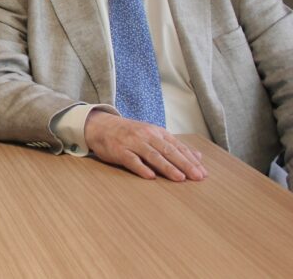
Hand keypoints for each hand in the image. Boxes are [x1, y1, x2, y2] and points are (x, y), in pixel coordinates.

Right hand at [84, 110, 206, 181]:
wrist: (100, 126)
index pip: (177, 147)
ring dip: (167, 167)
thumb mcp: (153, 135)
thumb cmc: (129, 133)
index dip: (190, 160)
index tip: (203, 173)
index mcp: (156, 132)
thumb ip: (174, 146)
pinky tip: (150, 176)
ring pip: (152, 155)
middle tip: (197, 177)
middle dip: (184, 164)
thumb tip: (198, 156)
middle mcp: (146, 136)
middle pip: (168, 151)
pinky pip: (131, 160)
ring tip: (179, 178)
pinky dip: (141, 168)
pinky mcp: (119, 150)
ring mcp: (132, 142)